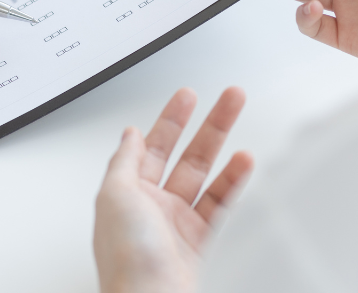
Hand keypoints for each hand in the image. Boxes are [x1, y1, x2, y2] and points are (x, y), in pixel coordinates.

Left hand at [94, 87, 252, 292]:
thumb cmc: (128, 260)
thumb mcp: (114, 197)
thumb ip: (124, 161)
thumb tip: (128, 133)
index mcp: (128, 195)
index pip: (151, 148)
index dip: (169, 120)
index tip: (186, 98)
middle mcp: (154, 208)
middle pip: (185, 156)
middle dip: (206, 123)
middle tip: (226, 99)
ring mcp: (180, 224)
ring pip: (207, 174)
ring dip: (223, 144)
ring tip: (238, 119)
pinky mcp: (203, 241)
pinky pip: (222, 203)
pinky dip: (235, 180)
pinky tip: (243, 161)